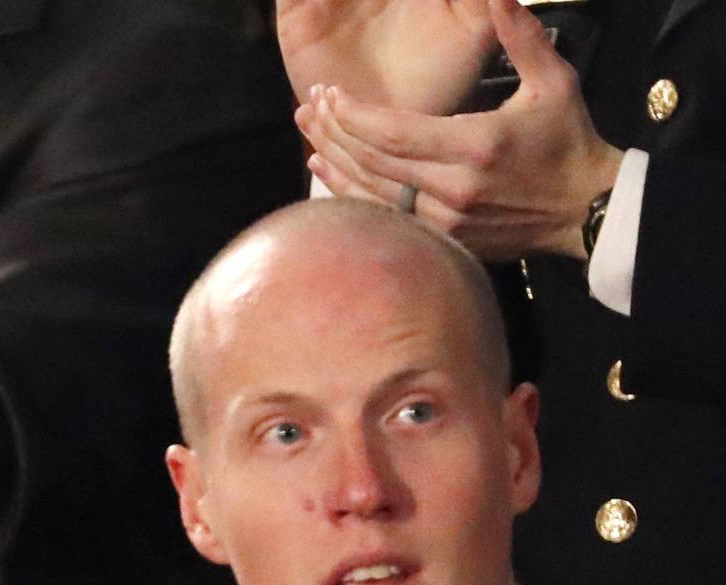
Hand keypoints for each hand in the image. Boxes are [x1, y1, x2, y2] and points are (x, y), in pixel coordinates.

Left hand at [299, 0, 622, 257]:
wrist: (583, 208)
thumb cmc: (567, 141)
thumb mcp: (553, 81)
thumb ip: (521, 36)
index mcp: (476, 146)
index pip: (396, 133)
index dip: (356, 115)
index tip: (330, 95)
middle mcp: (452, 189)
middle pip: (374, 162)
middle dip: (336, 133)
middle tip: (309, 107)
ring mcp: (444, 221)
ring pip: (372, 193)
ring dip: (336, 163)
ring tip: (308, 134)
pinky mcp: (441, 241)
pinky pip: (384, 218)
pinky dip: (351, 195)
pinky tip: (326, 175)